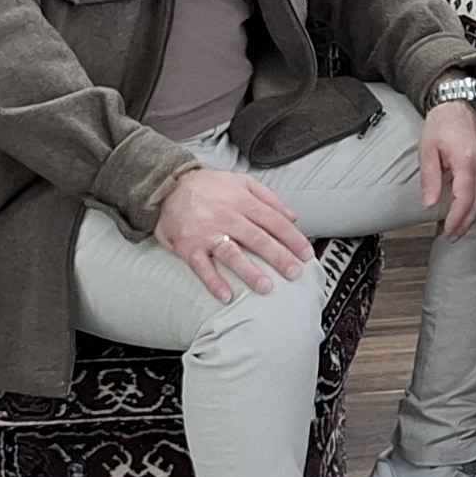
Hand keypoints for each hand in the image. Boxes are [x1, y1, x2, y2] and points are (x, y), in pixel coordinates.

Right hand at [155, 168, 312, 301]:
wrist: (168, 186)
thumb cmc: (209, 186)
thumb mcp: (242, 181)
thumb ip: (270, 198)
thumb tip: (294, 217)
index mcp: (243, 202)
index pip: (274, 221)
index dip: (292, 238)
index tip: (307, 254)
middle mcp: (227, 217)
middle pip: (258, 239)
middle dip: (279, 257)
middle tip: (295, 274)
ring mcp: (208, 233)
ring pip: (232, 254)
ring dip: (249, 271)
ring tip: (265, 287)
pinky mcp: (189, 246)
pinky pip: (202, 267)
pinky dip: (213, 281)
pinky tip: (227, 295)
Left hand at [417, 99, 475, 237]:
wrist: (458, 99)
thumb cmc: (442, 122)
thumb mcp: (427, 150)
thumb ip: (430, 179)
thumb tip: (429, 204)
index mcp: (466, 162)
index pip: (465, 199)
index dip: (457, 219)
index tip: (448, 230)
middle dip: (466, 222)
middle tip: (453, 235)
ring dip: (474, 214)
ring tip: (460, 226)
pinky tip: (472, 207)